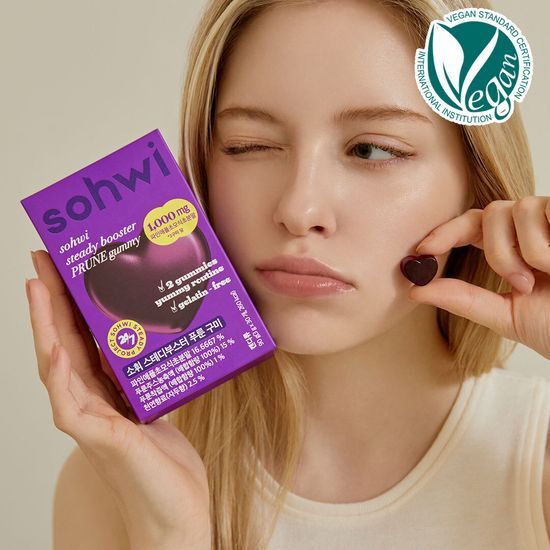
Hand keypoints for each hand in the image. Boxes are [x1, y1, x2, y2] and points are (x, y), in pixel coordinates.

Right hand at [25, 250, 210, 549]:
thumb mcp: (157, 405)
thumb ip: (146, 377)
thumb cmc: (165, 462)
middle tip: (41, 261)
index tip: (61, 267)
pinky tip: (55, 349)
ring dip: (46, 326)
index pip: (78, 339)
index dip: (67, 303)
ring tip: (38, 288)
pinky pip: (70, 404)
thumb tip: (157, 339)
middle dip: (51, 301)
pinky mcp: (100, 439)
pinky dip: (59, 375)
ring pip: (56, 366)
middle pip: (62, 343)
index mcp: (103, 391)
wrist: (176, 512)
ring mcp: (90, 421)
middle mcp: (90, 401)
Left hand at [408, 197, 549, 360]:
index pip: (469, 226)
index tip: (421, 251)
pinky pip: (544, 209)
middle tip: (519, 283)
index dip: (444, 233)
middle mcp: (531, 229)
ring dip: (526, 250)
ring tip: (548, 275)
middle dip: (496, 251)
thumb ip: (463, 299)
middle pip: (489, 212)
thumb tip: (416, 289)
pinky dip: (546, 244)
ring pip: (516, 208)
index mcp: (511, 248)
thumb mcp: (507, 315)